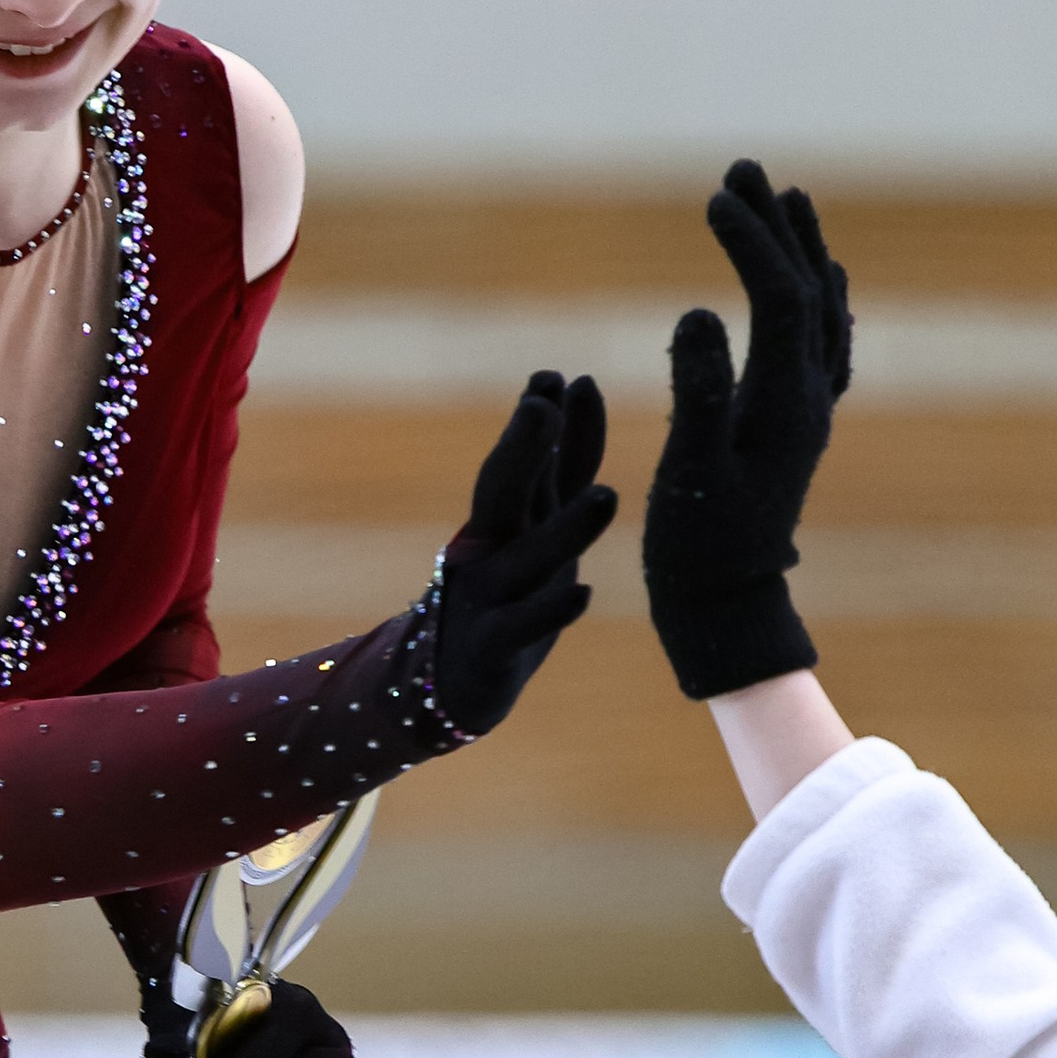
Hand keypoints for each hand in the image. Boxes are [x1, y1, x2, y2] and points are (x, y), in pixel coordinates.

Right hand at [432, 370, 617, 734]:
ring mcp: (486, 597)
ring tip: (606, 496)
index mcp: (504, 513)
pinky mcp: (491, 648)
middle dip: (522, 447)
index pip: (525, 457)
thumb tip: (580, 382)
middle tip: (542, 404)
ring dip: (565, 529)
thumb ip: (562, 460)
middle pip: (501, 490)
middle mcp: (490, 547)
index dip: (540, 418)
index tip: (556, 376)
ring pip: (525, 559)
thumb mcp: (537, 521)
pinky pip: (522, 627)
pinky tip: (581, 593)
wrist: (450, 681)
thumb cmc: (508, 590)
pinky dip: (550, 610)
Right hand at [642, 162, 851, 701]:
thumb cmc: (698, 548)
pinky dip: (820, 297)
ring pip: (822, 311)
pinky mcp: (797, 425)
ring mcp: (809, 411)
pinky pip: (823, 343)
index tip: (714, 198)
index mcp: (784, 405)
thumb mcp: (688, 472)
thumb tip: (698, 310)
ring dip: (802, 251)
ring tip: (786, 198)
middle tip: (744, 167)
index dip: (750, 243)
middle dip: (776, 226)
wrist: (729, 607)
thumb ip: (696, 391)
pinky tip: (818, 279)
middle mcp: (809, 399)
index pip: (777, 299)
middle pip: (807, 291)